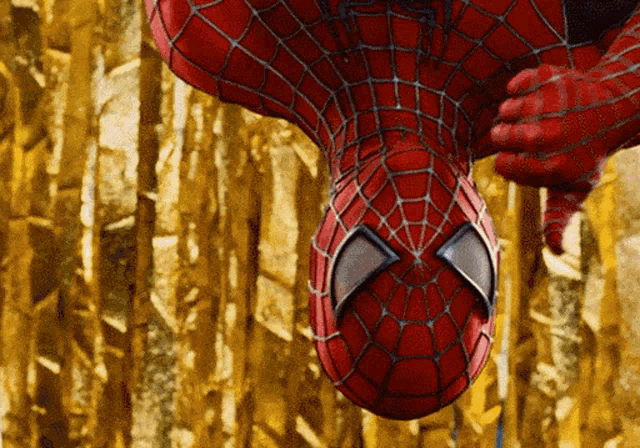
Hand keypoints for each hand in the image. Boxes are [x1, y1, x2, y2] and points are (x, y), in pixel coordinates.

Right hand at [490, 64, 625, 252]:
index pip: (501, 165)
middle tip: (534, 134)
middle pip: (498, 136)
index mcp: (549, 167)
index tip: (531, 157)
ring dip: (515, 113)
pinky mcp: (547, 79)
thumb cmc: (587, 154)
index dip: (512, 162)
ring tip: (538, 115)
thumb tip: (555, 251)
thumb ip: (558, 219)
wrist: (615, 109)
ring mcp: (546, 106)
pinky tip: (538, 95)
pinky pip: (514, 85)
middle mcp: (545, 137)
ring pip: (504, 110)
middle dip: (510, 137)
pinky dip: (521, 88)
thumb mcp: (576, 189)